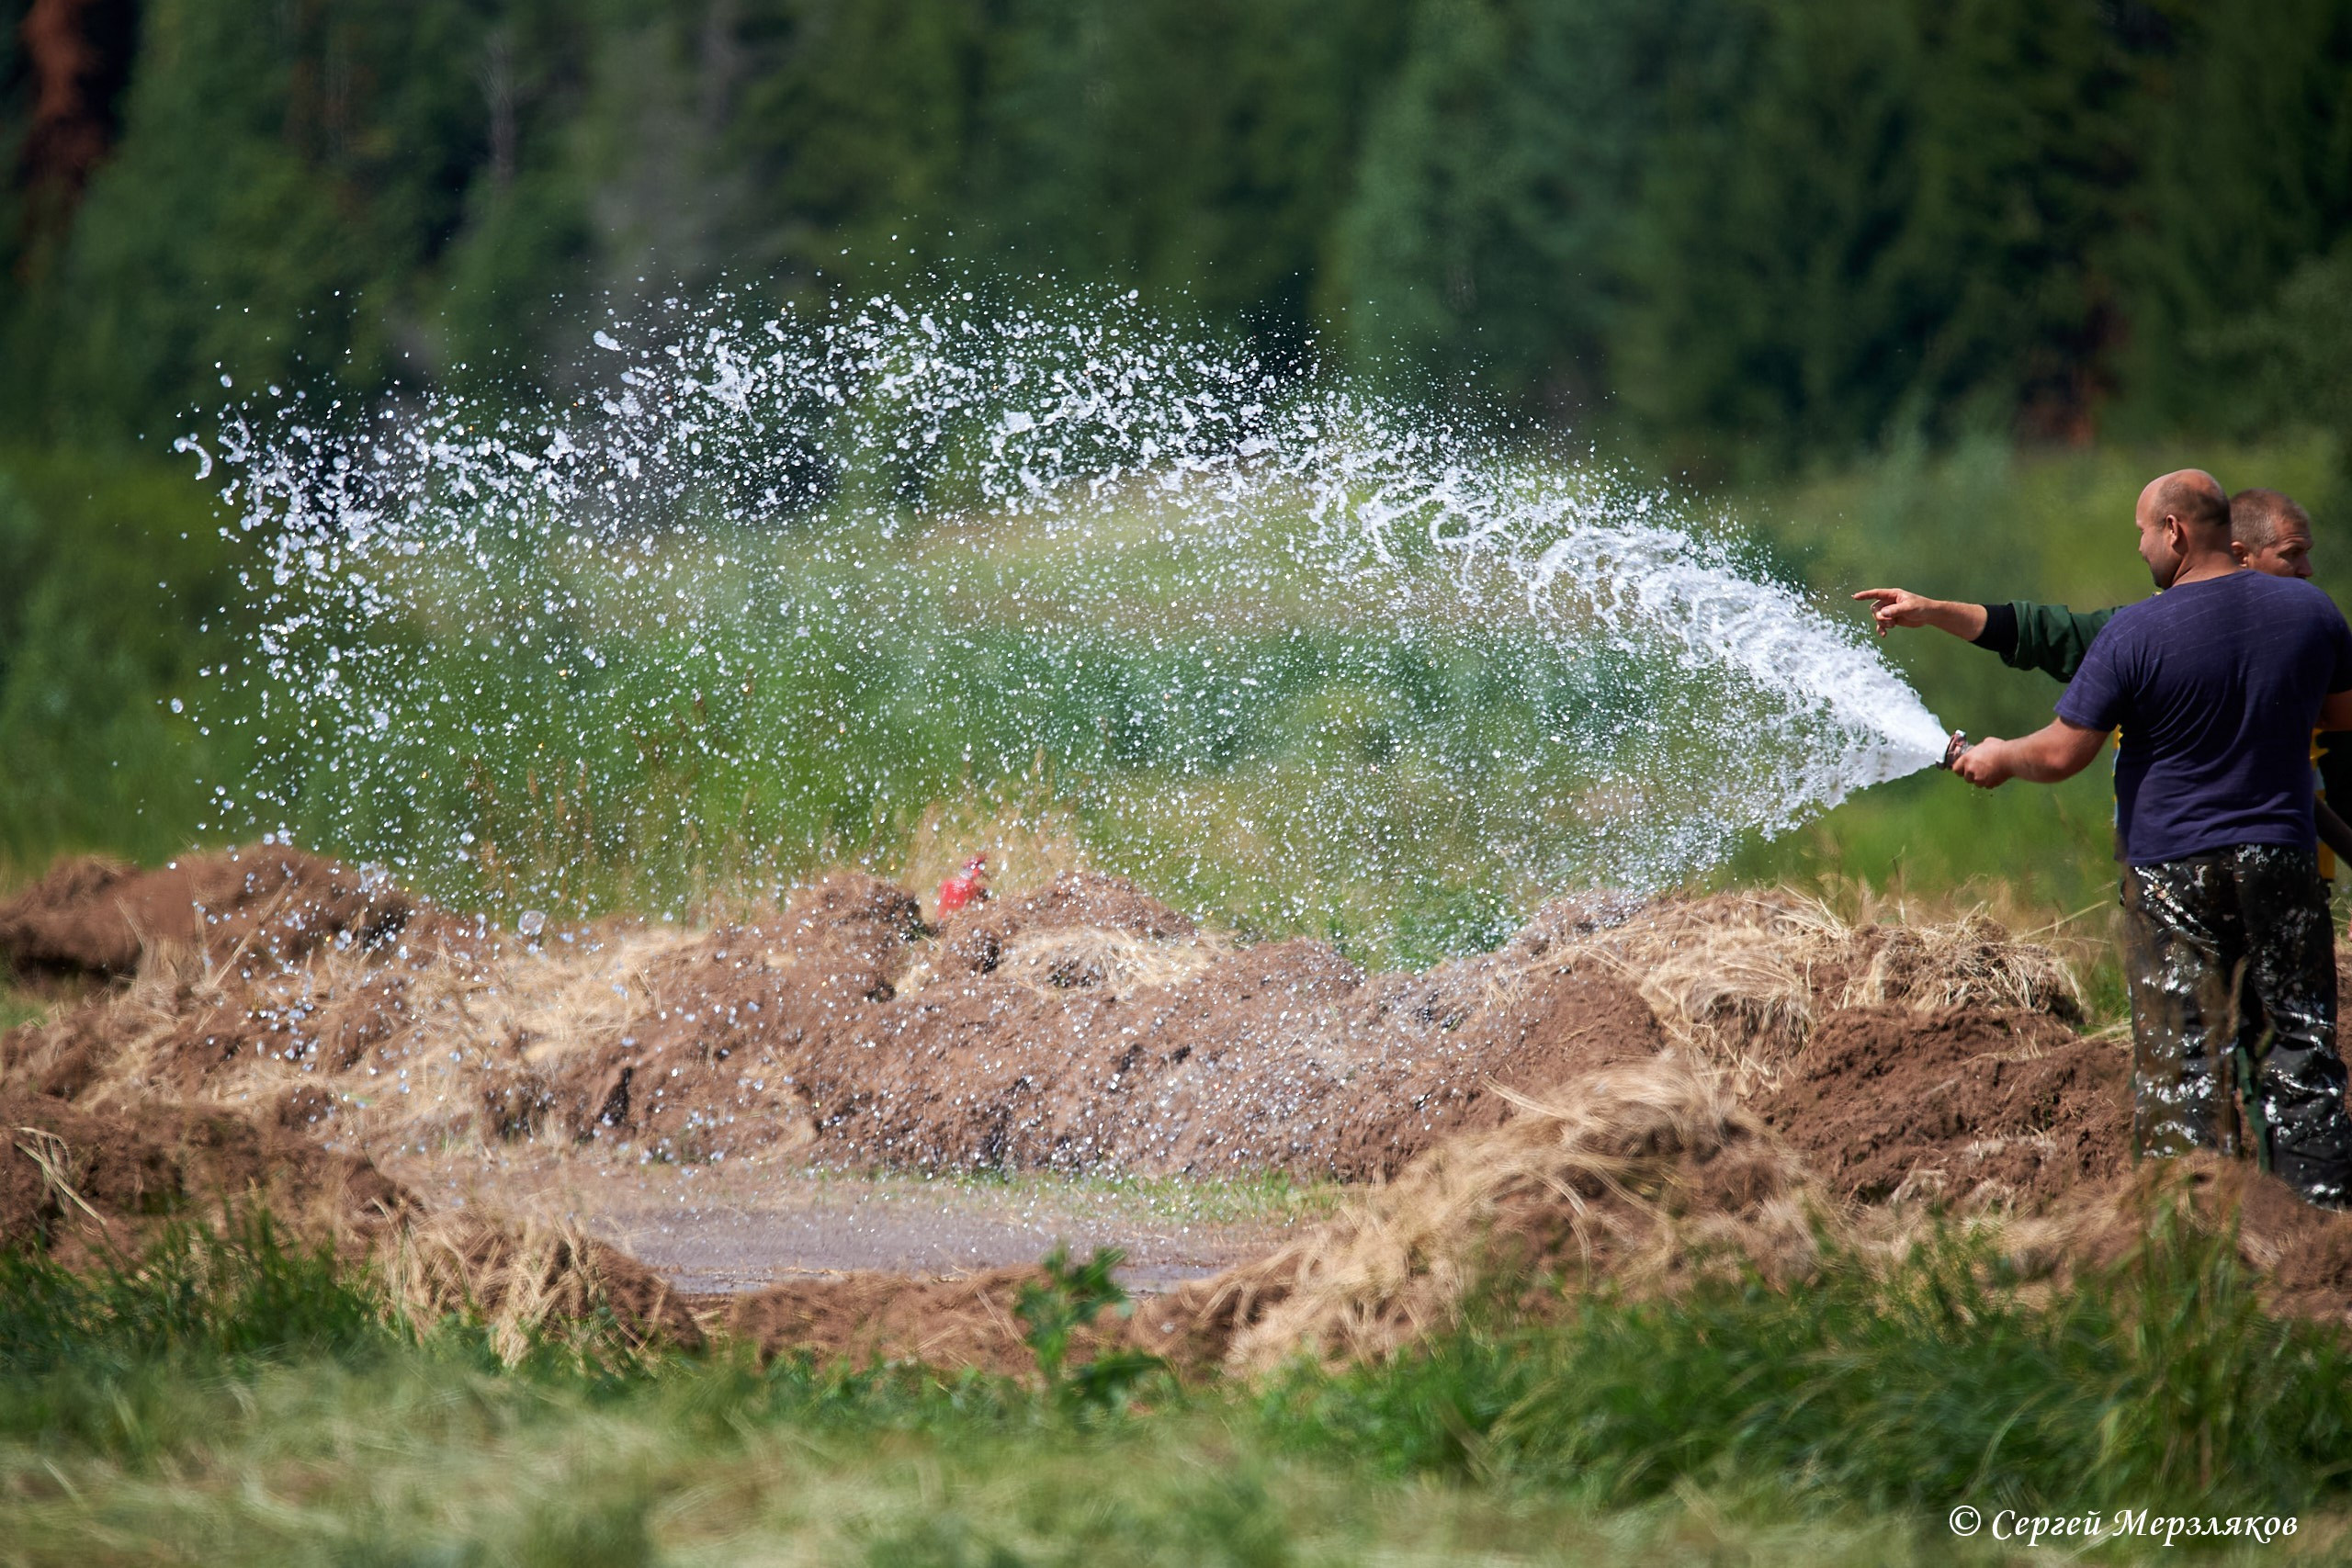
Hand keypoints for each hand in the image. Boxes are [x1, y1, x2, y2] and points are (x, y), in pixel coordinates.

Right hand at [1851, 589, 1986, 641]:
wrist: (1929, 615)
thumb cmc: (1921, 607)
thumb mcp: (1909, 608)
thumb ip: (1895, 610)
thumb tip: (1882, 613)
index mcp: (1893, 595)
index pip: (1876, 594)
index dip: (1865, 595)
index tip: (1855, 597)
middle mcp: (1889, 602)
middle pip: (1875, 609)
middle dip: (1880, 617)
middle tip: (1890, 622)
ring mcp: (1890, 611)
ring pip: (1878, 617)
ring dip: (1883, 623)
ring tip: (1893, 625)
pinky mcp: (1893, 619)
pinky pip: (1882, 625)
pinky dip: (1882, 629)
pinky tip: (1884, 635)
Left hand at [1953, 737, 2013, 788]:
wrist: (2010, 758)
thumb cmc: (1999, 748)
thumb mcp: (1985, 743)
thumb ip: (1978, 749)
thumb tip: (1980, 749)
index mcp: (1967, 759)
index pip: (1956, 769)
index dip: (1960, 769)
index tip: (1964, 768)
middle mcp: (1970, 770)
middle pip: (1966, 778)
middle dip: (1972, 775)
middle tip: (1980, 770)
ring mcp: (1979, 779)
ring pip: (1977, 783)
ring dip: (1981, 780)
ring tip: (1989, 772)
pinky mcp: (1989, 784)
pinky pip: (1987, 786)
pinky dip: (1990, 782)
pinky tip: (1995, 775)